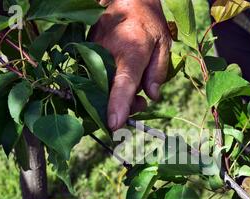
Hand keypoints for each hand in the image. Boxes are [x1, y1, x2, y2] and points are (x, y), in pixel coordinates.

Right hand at [91, 0, 170, 130]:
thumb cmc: (148, 22)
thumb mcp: (163, 45)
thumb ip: (158, 72)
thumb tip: (152, 97)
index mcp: (132, 53)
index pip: (123, 84)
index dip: (119, 106)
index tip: (114, 125)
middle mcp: (108, 54)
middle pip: (110, 93)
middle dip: (125, 106)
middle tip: (141, 104)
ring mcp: (93, 53)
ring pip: (100, 88)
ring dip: (116, 97)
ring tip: (135, 91)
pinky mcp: (86, 53)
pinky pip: (94, 78)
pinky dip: (107, 86)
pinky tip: (120, 80)